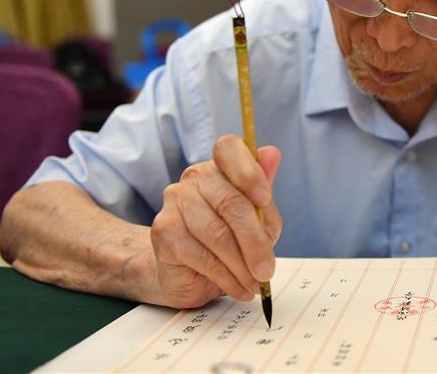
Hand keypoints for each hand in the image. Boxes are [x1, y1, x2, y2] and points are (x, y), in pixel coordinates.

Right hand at [148, 136, 281, 307]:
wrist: (185, 271)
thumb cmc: (228, 239)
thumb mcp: (256, 220)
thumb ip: (264, 196)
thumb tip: (272, 153)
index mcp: (221, 166)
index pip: (229, 149)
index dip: (249, 172)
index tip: (264, 199)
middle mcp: (195, 178)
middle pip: (230, 202)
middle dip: (255, 241)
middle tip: (268, 270)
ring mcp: (175, 202)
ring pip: (217, 234)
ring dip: (242, 266)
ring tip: (255, 284)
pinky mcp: (164, 231)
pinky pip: (203, 256)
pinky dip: (227, 277)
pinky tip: (239, 289)